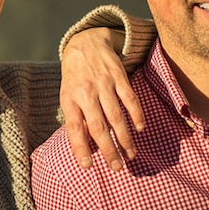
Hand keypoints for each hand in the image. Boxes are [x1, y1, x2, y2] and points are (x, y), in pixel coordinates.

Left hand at [61, 27, 144, 169]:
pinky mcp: (119, 76)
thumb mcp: (68, 94)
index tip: (87, 165)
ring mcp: (103, 84)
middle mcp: (86, 92)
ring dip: (125, 138)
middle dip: (109, 150)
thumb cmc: (75, 76)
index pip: (74, 128)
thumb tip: (86, 146)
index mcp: (69, 98)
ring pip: (116, 116)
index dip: (80, 147)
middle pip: (99, 127)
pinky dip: (137, 115)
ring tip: (131, 155)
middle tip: (117, 167)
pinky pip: (130, 99)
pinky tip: (140, 129)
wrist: (86, 42)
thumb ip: (76, 117)